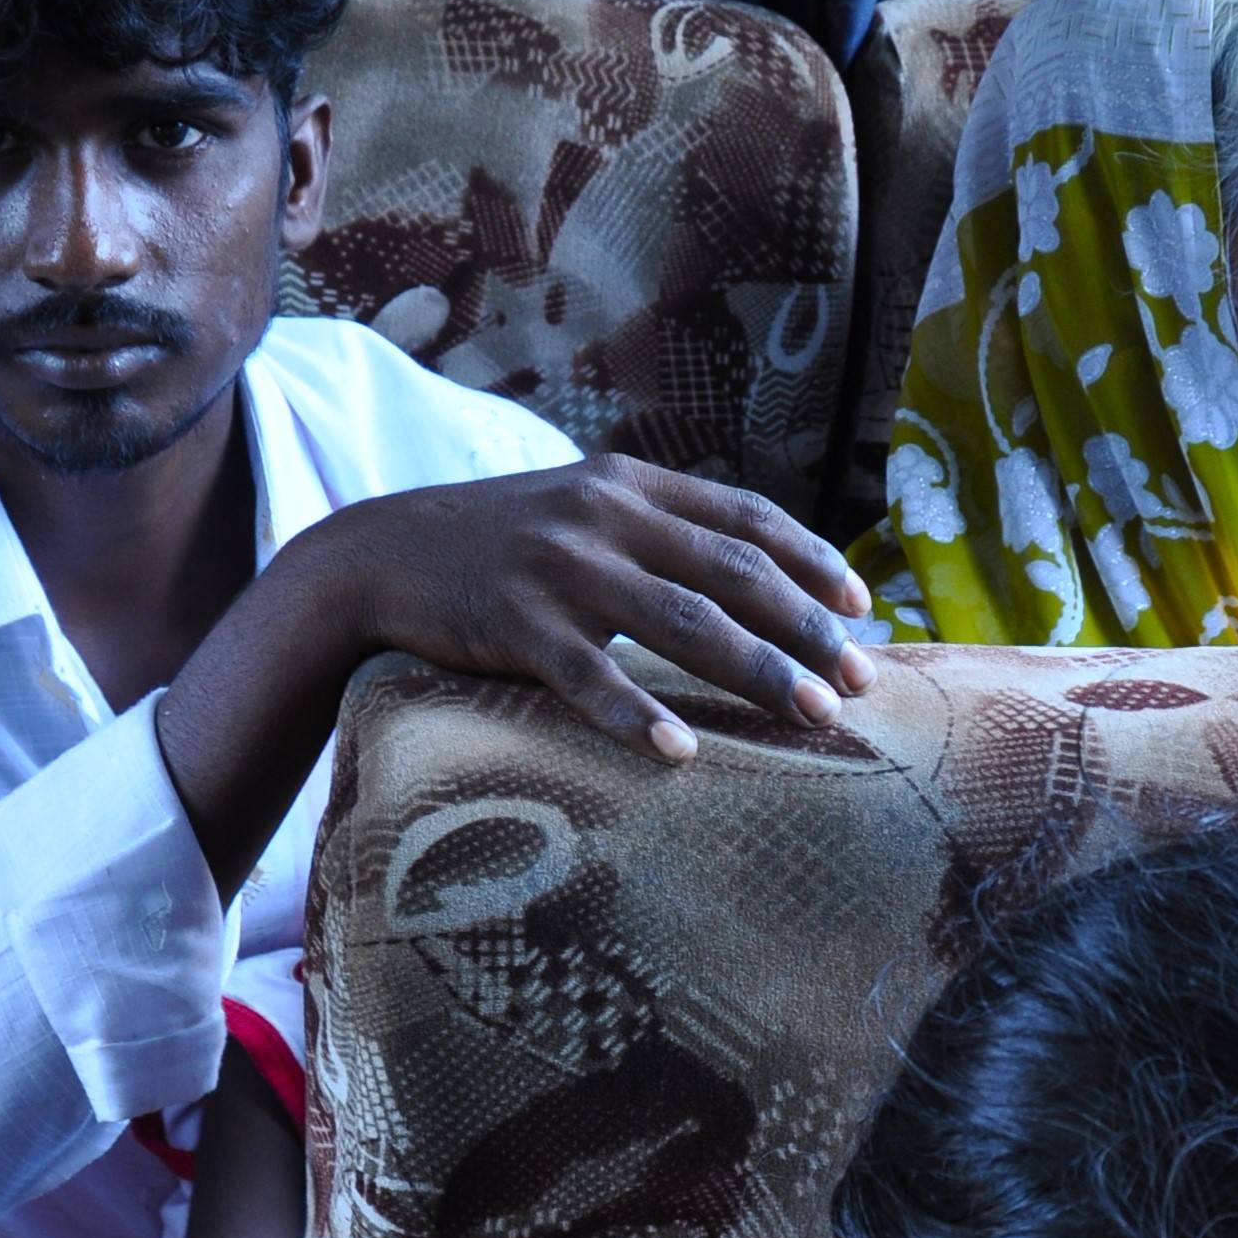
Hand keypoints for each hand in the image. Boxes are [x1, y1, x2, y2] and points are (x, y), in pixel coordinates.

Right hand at [305, 456, 876, 761]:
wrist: (376, 557)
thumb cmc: (495, 547)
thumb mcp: (579, 510)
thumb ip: (654, 528)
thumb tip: (750, 576)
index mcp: (629, 484)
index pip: (746, 516)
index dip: (813, 560)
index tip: (862, 607)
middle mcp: (604, 515)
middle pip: (734, 572)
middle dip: (808, 629)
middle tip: (860, 682)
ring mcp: (560, 568)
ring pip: (684, 622)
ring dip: (759, 672)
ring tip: (814, 718)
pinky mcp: (514, 622)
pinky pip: (588, 677)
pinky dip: (636, 716)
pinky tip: (681, 753)